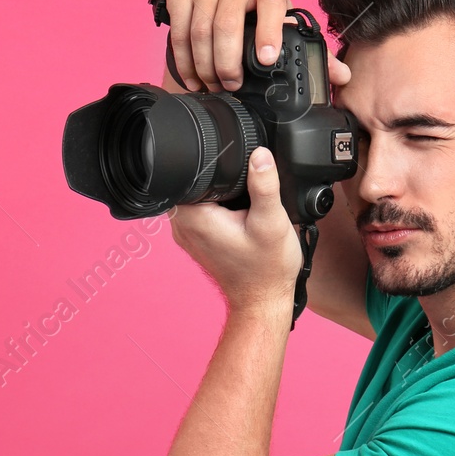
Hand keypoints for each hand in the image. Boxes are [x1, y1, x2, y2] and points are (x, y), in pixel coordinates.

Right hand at [164, 0, 352, 95]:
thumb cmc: (257, 13)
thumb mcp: (282, 25)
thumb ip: (310, 49)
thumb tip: (342, 76)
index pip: (271, 3)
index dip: (269, 31)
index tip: (266, 60)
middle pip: (227, 25)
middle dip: (228, 64)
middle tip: (231, 86)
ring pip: (200, 32)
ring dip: (204, 67)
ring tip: (212, 86)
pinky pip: (178, 32)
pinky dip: (183, 61)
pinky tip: (193, 78)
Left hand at [168, 146, 300, 314]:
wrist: (263, 300)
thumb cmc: (266, 270)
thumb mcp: (271, 222)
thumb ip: (264, 185)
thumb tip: (259, 154)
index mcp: (194, 218)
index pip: (188, 173)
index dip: (214, 164)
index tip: (237, 175)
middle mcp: (183, 226)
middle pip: (192, 182)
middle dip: (218, 179)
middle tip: (244, 197)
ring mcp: (187, 234)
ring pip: (196, 196)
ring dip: (218, 194)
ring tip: (242, 208)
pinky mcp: (196, 239)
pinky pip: (200, 210)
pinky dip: (217, 207)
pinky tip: (238, 216)